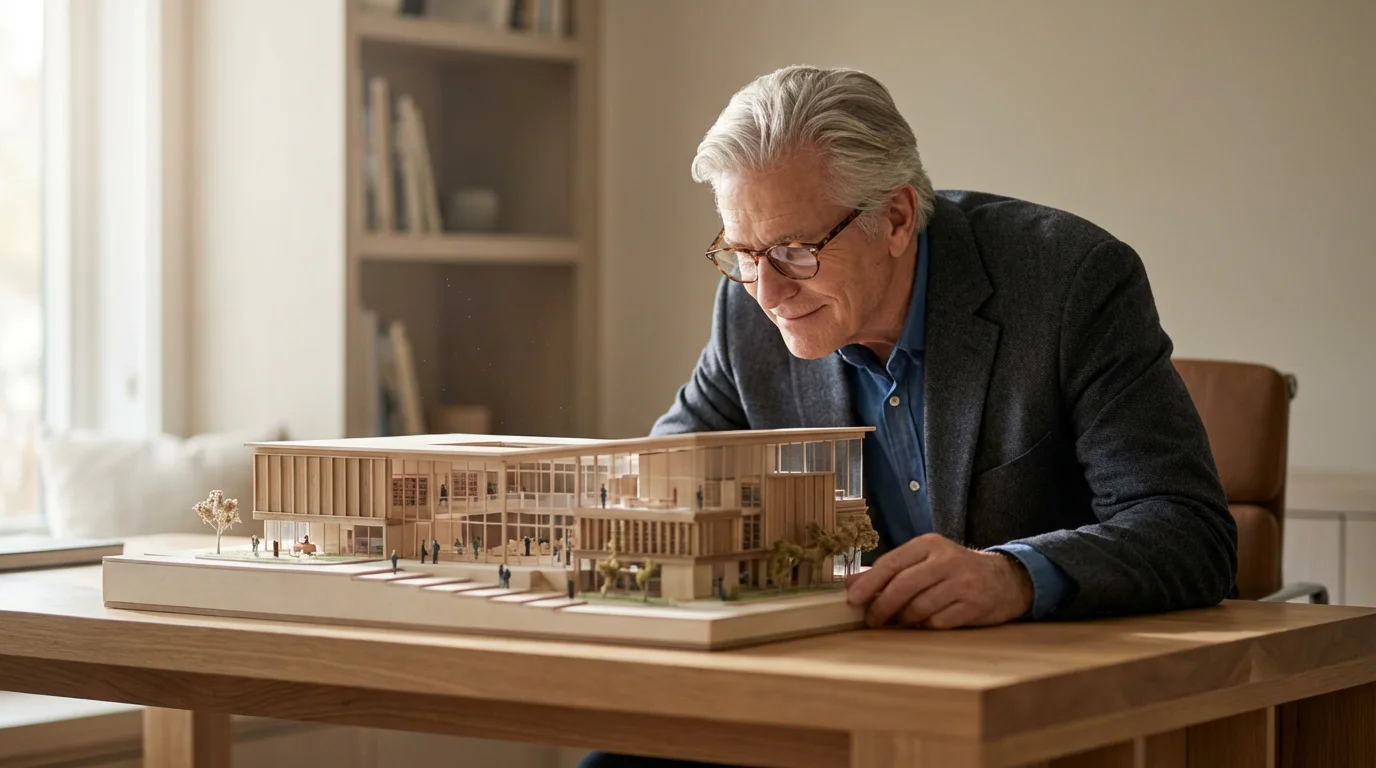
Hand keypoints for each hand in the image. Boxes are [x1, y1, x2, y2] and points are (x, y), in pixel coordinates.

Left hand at [845, 533, 1033, 628]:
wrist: (1006, 580)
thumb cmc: (955, 570)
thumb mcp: (924, 561)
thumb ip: (889, 570)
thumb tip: (851, 583)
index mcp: (930, 544)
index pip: (892, 562)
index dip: (869, 582)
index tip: (853, 599)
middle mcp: (947, 560)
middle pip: (903, 585)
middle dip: (882, 606)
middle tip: (871, 620)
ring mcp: (963, 583)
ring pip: (919, 607)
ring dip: (904, 619)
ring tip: (901, 621)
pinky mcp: (974, 606)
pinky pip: (938, 622)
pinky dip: (926, 626)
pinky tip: (926, 623)